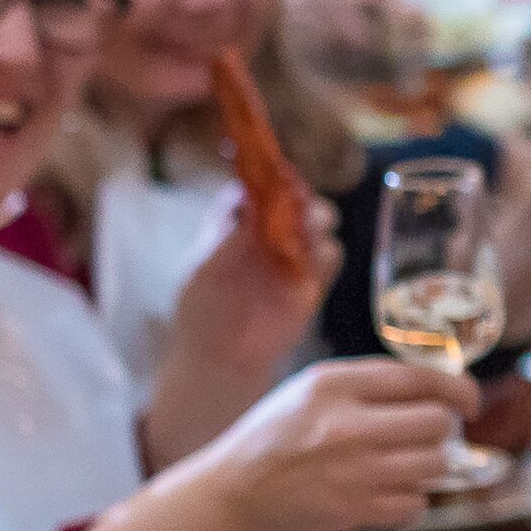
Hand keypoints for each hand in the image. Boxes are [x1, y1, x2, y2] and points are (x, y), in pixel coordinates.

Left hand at [163, 177, 338, 393]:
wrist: (217, 359)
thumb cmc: (201, 309)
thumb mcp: (200, 267)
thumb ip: (222, 235)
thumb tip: (244, 197)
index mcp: (243, 224)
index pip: (265, 188)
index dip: (274, 176)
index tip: (278, 171)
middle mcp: (273, 236)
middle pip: (300, 201)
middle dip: (304, 196)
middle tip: (298, 199)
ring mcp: (295, 259)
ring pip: (321, 226)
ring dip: (317, 222)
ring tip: (306, 228)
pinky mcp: (312, 285)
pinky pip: (330, 260)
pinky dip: (324, 255)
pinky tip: (310, 261)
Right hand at [194, 357, 485, 530]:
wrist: (236, 492)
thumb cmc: (280, 436)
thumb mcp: (313, 389)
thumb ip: (370, 383)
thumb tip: (440, 384)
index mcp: (336, 384)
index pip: (422, 378)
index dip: (459, 389)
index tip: (468, 402)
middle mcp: (346, 424)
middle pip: (438, 422)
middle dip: (443, 431)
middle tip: (431, 438)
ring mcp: (352, 470)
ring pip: (435, 464)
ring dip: (430, 467)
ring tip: (406, 465)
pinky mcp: (355, 510)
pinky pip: (416, 504)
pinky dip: (410, 501)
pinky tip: (387, 493)